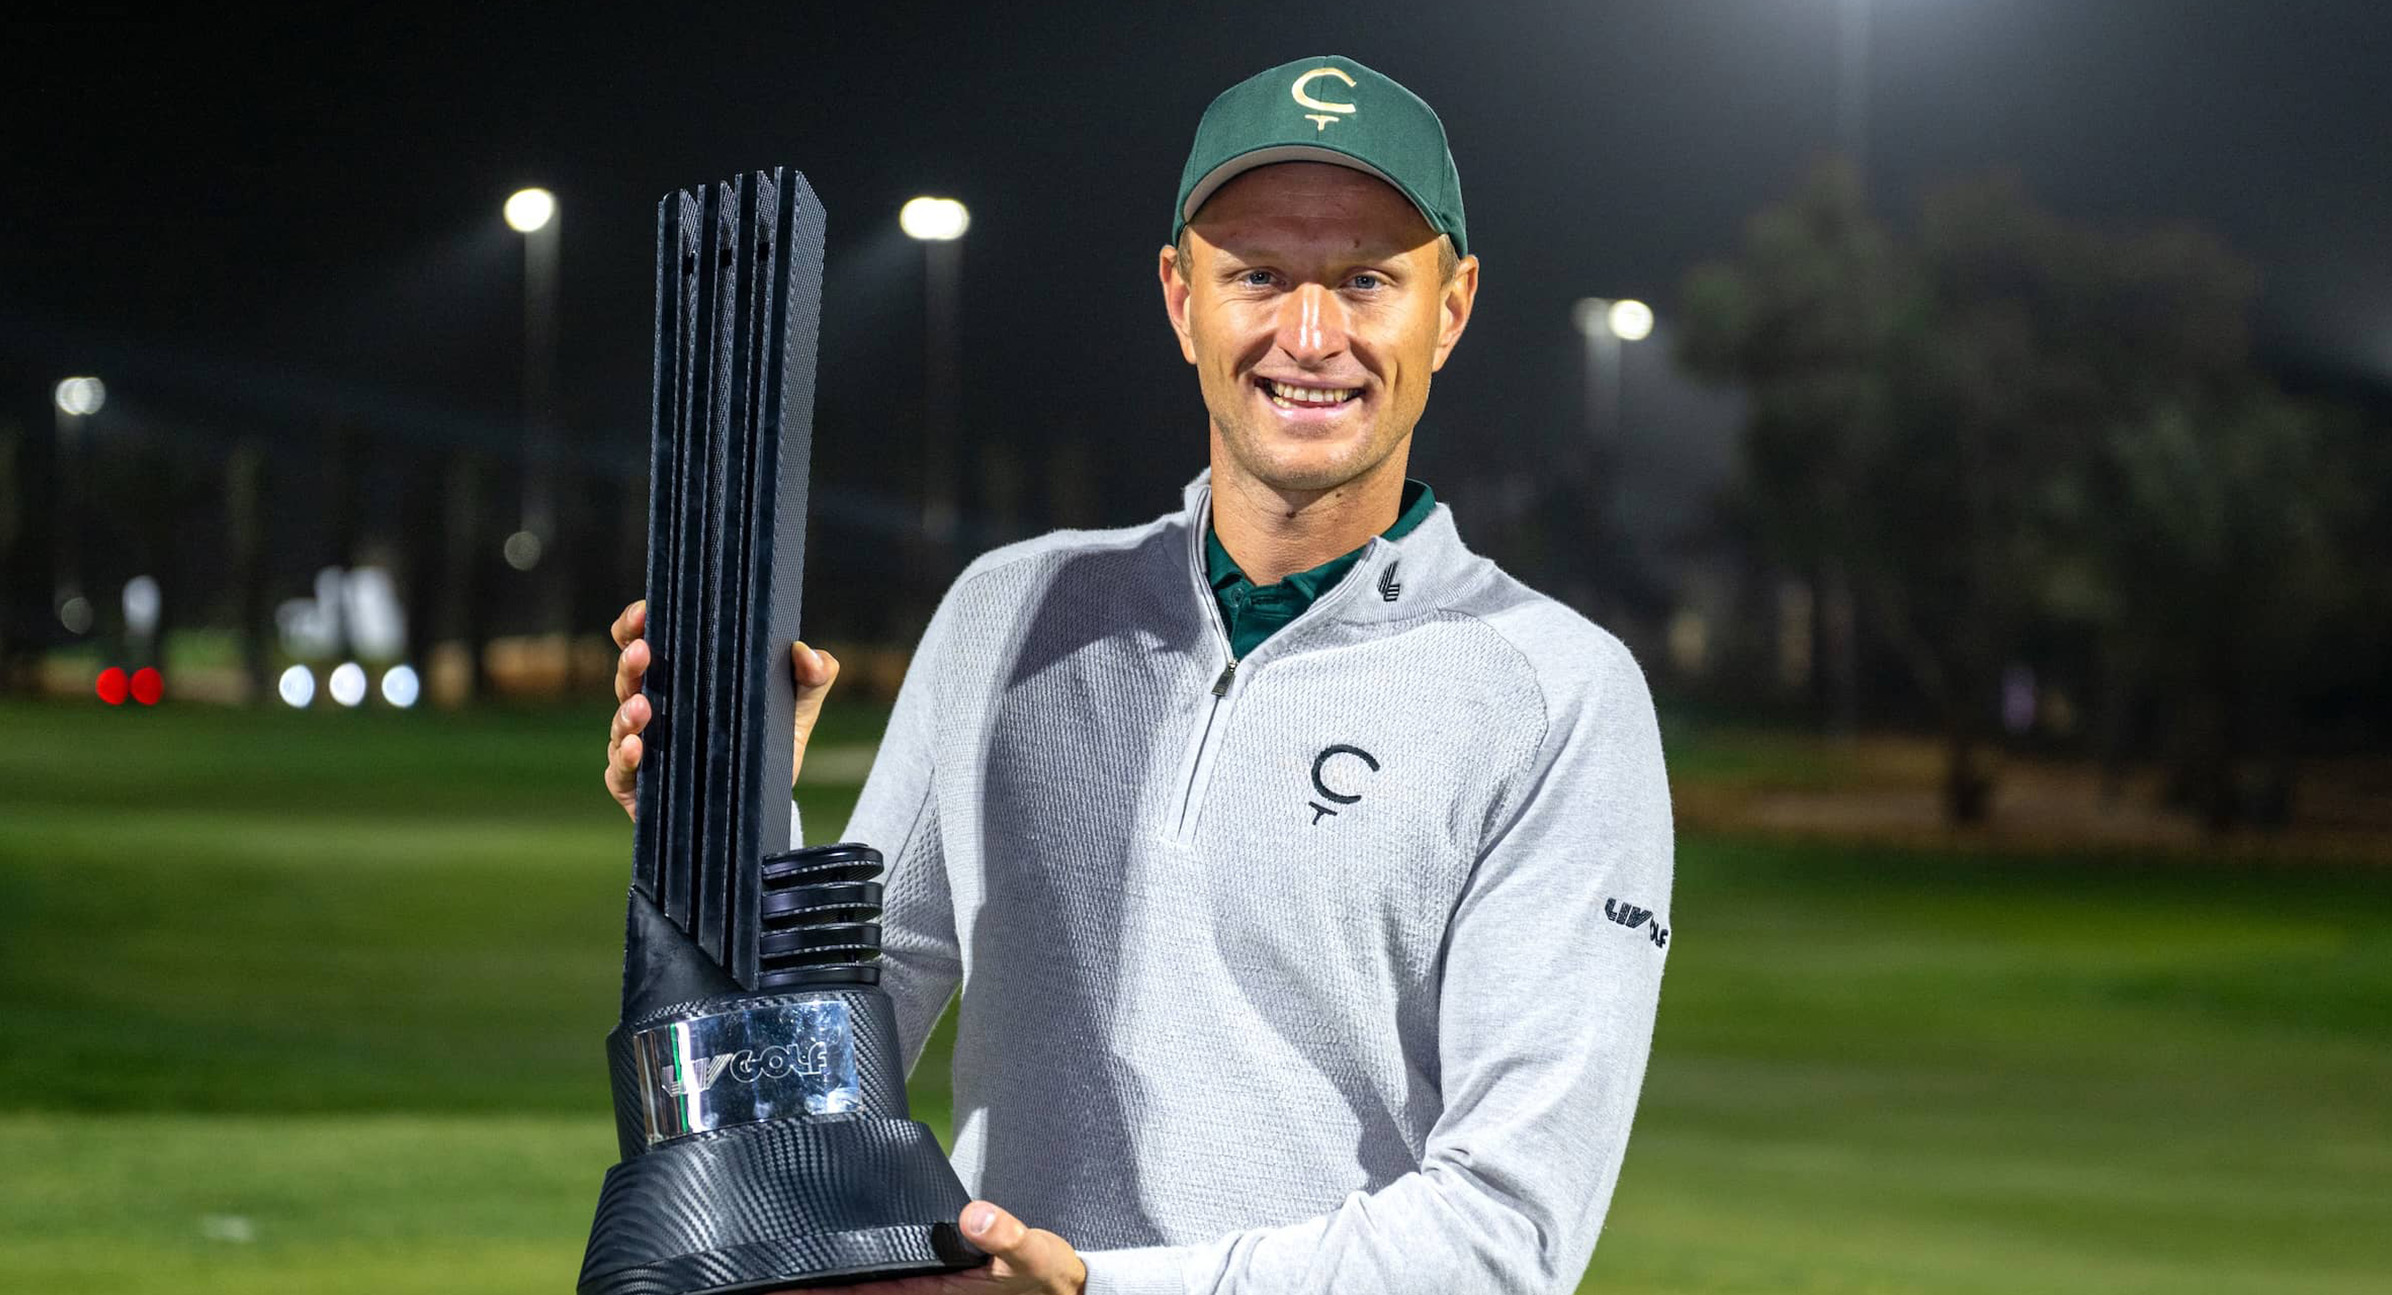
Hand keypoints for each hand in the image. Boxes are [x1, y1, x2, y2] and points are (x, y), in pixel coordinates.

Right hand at [604, 599, 841, 820]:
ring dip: (626, 713)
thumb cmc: (772, 745)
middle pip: (629, 678)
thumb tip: (807, 653)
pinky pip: (621, 772)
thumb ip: (813, 677)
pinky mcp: (639, 787)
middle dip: (631, 662)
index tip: (644, 611)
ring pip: (621, 724)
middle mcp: (654, 709)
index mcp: (682, 680)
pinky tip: (637, 748)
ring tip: (642, 706)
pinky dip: (624, 759)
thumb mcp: (797, 709)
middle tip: (644, 650)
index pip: (645, 642)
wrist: (766, 807)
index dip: (635, 625)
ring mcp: (643, 747)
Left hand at [798, 1201, 1085, 1293]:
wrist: (1062, 1289)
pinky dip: (853, 1267)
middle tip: (757, 1271)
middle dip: (807, 1284)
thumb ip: (1006, 1236)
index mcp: (929, 1293)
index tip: (777, 1277)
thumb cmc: (1045, 1278)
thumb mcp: (1033, 1256)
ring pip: (860, 1283)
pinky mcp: (928, 1276)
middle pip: (849, 1290)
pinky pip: (880, 1273)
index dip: (818, 1286)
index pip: (860, 1291)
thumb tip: (976, 1215)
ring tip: (775, 1266)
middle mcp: (916, 1293)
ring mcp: (920, 1286)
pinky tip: (830, 1254)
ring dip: (824, 1279)